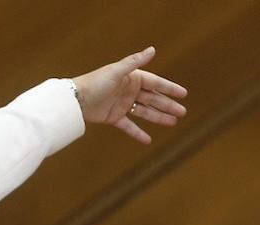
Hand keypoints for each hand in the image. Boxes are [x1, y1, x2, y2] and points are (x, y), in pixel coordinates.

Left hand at [72, 46, 187, 143]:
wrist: (76, 99)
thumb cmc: (95, 82)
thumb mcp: (117, 71)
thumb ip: (135, 62)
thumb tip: (153, 49)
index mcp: (131, 79)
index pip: (155, 83)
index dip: (169, 88)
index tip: (183, 94)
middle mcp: (128, 91)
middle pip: (153, 99)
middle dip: (168, 105)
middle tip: (183, 112)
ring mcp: (122, 105)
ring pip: (145, 112)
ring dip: (159, 117)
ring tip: (173, 123)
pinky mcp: (114, 118)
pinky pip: (129, 126)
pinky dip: (138, 133)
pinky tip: (148, 140)